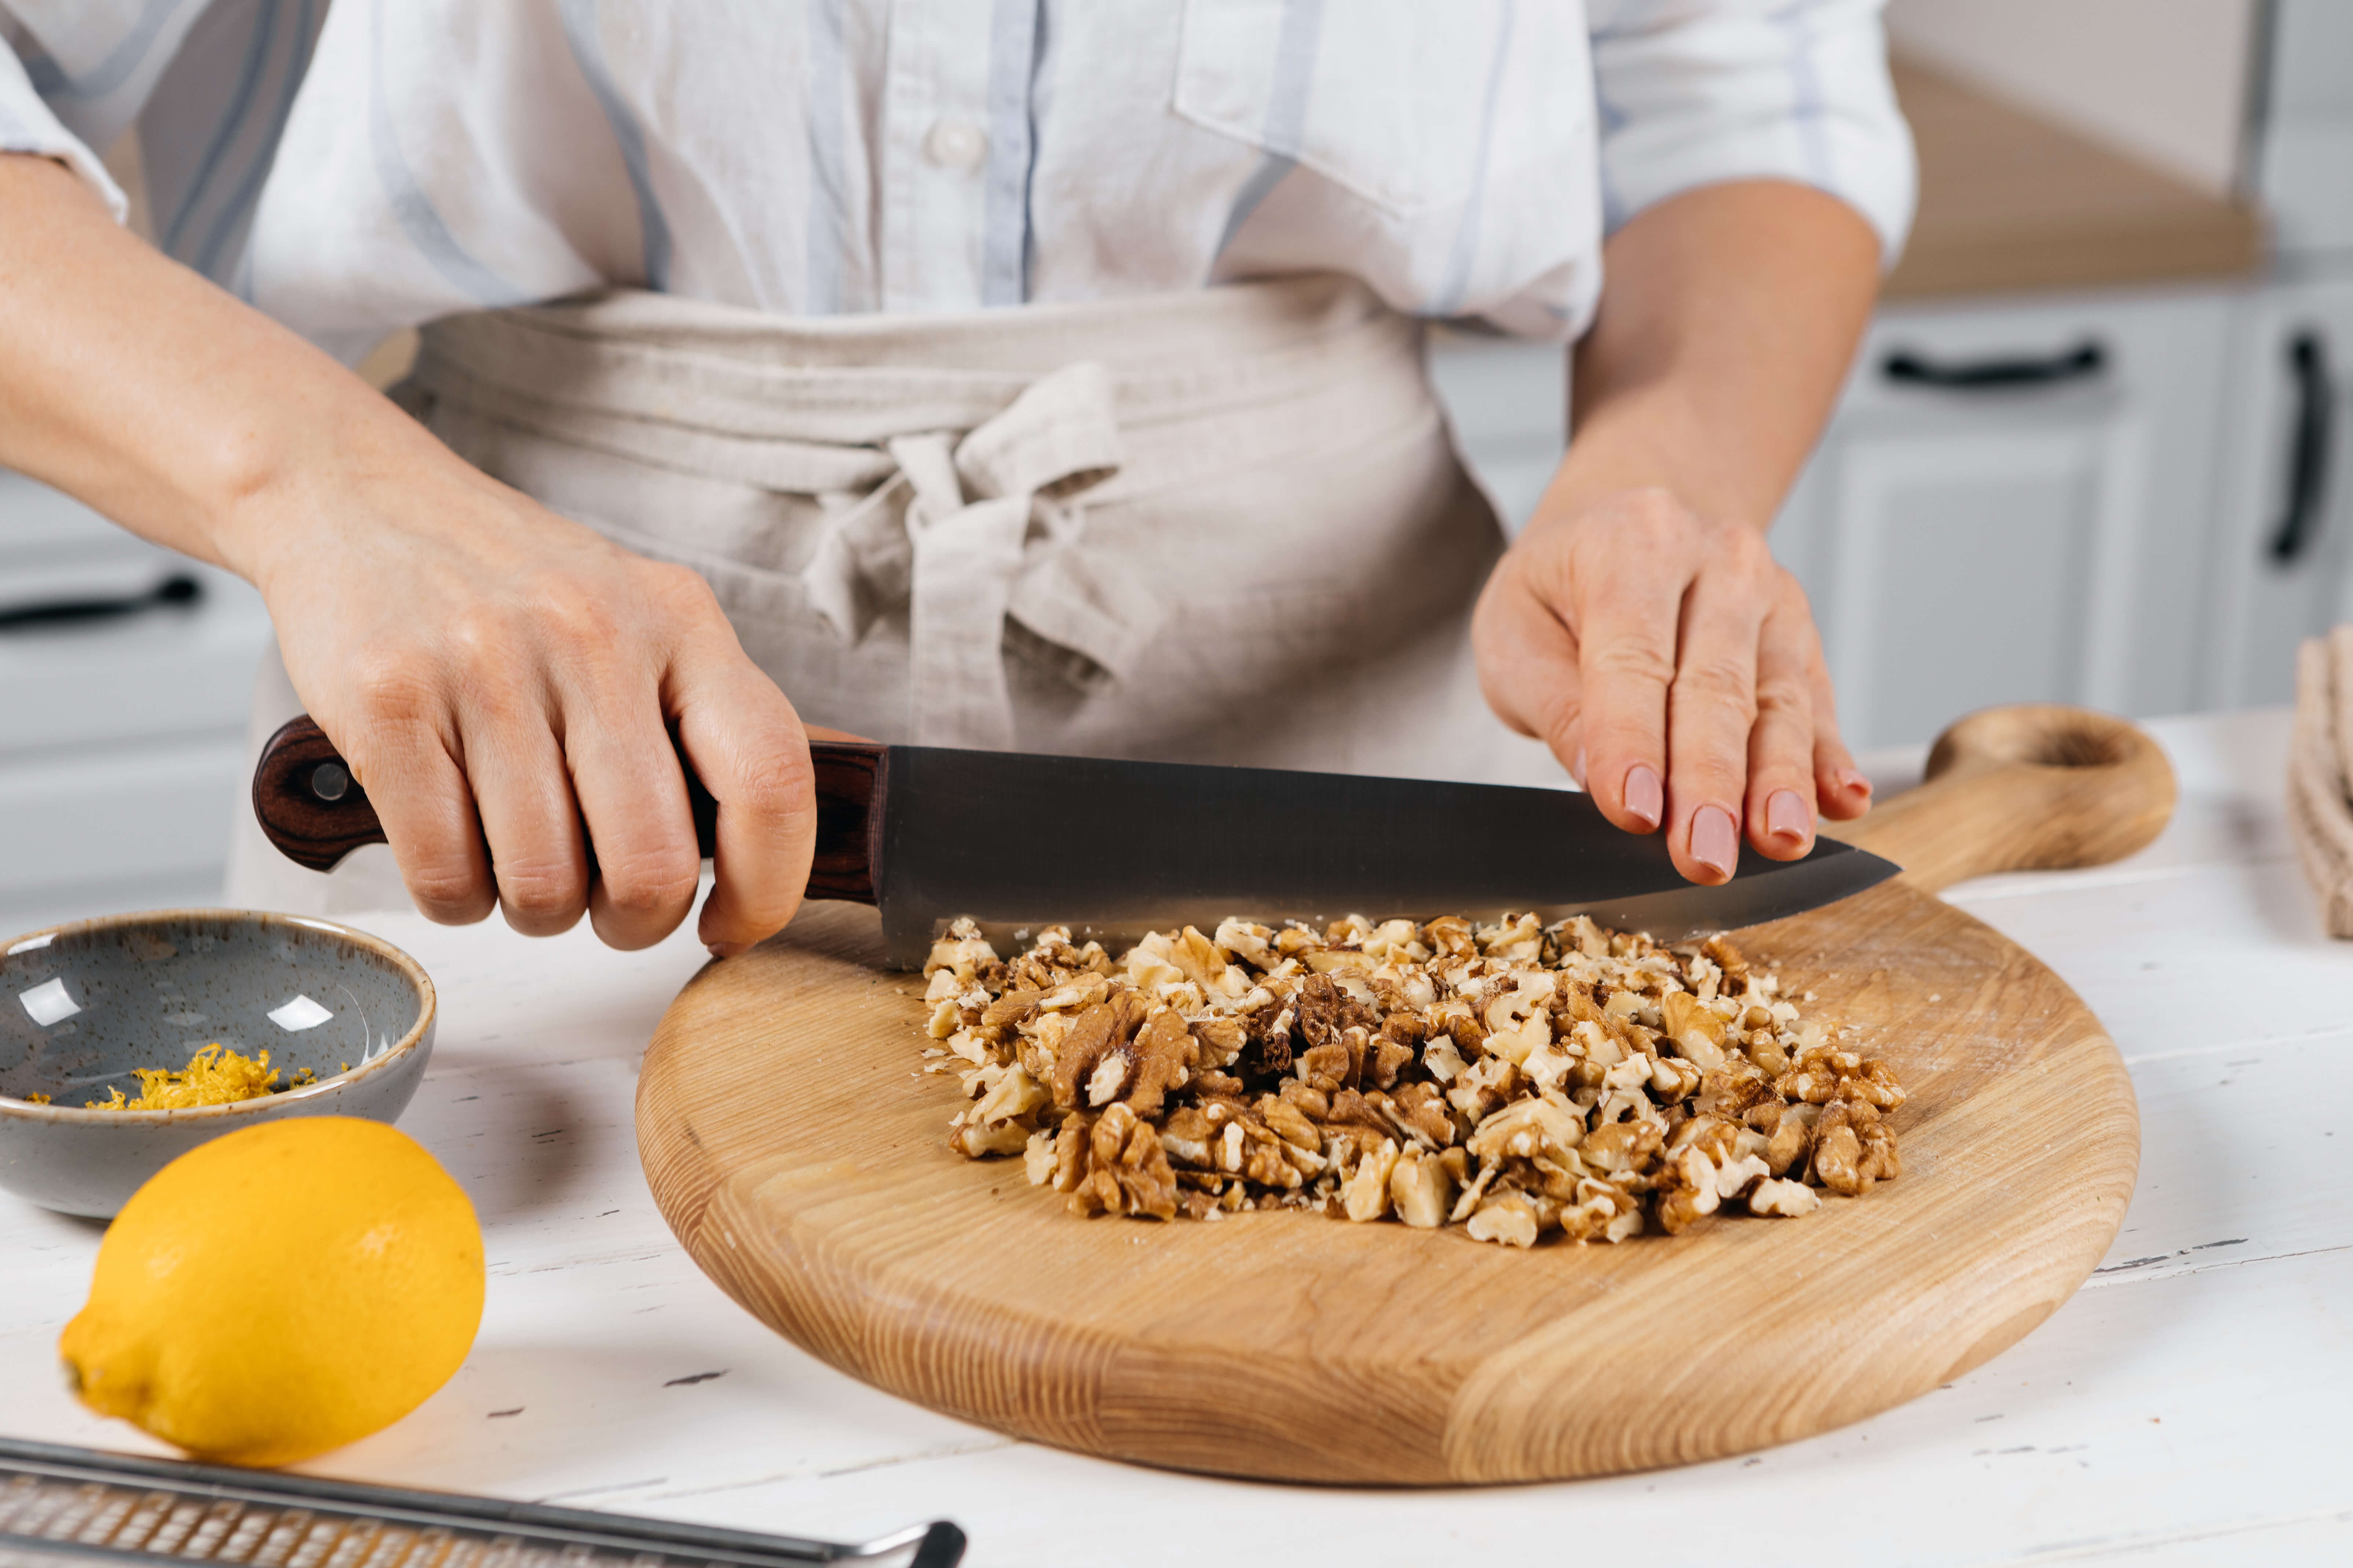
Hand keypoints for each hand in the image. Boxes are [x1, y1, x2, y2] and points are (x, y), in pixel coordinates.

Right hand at [246, 458, 815, 954]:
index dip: (767, 885)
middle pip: (650, 863)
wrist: (357, 495)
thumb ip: (710, 716)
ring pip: (544, 886)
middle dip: (631, 919)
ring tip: (519, 854)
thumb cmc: (513, 584)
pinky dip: (456, 895)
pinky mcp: (388, 700)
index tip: (734, 924)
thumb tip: (791, 830)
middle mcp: (593, 635)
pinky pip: (447, 874)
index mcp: (680, 620)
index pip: (772, 779)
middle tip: (604, 900)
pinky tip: (455, 843)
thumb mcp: (642, 617)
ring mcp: (487, 665)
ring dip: (536, 907)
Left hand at [1472, 486, 1870, 884]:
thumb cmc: (1558, 592)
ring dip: (1779, 780)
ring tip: (1780, 840)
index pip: (1635, 660)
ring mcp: (1770, 596)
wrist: (1618, 528)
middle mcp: (1715, 559)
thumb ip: (1555, 704)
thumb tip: (1601, 776)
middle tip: (1705, 856)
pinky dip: (1828, 760)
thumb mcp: (1515, 634)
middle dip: (1711, 782)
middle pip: (1716, 686)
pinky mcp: (1800, 637)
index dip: (1635, 742)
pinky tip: (1843, 802)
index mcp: (1632, 545)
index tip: (1636, 814)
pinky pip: (1816, 704)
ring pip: (1778, 700)